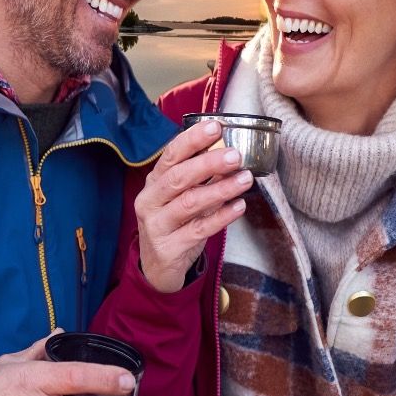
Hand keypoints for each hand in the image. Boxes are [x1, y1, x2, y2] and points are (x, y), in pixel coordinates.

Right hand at [136, 119, 250, 292]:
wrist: (158, 268)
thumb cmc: (174, 224)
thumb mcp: (180, 198)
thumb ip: (199, 178)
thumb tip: (228, 152)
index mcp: (153, 183)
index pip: (170, 155)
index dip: (192, 139)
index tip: (215, 126)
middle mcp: (150, 201)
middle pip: (178, 177)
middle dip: (208, 163)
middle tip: (235, 155)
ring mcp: (157, 225)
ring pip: (189, 203)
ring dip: (220, 189)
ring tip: (246, 179)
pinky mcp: (169, 248)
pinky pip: (199, 229)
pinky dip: (221, 216)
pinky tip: (239, 206)